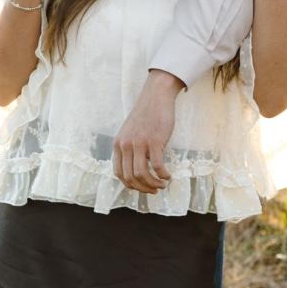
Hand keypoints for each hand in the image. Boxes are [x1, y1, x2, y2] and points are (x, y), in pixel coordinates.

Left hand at [113, 70, 181, 193]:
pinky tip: (168, 176)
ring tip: (162, 185)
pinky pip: (157, 166)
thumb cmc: (146, 116)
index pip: (119, 173)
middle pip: (130, 177)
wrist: (156, 97)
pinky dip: (163, 175)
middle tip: (154, 190)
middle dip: (143, 188)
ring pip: (142, 175)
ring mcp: (139, 143)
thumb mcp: (130, 132)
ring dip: (153, 185)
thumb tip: (136, 170)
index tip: (141, 187)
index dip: (130, 185)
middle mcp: (126, 145)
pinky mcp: (154, 141)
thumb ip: (129, 149)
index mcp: (118, 144)